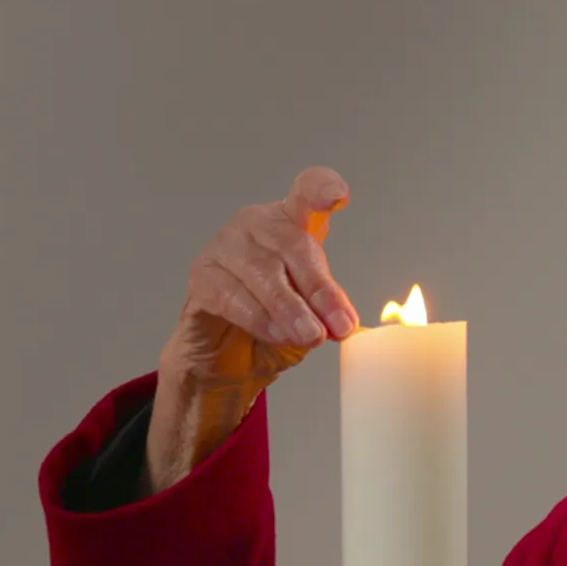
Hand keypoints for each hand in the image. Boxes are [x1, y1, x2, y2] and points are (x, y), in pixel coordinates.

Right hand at [143, 167, 359, 494]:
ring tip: (312, 339)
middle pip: (290, 239)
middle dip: (320, 284)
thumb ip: (335, 311)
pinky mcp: (198, 288)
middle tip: (342, 324)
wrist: (223, 377)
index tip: (339, 197)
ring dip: (290, 305)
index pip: (306, 192)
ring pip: (260, 269)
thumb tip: (367, 327)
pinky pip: (228, 295)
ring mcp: (219, 254)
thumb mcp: (314, 322)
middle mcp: (251, 230)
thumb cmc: (272, 338)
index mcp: (287, 228)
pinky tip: (278, 337)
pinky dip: (257, 316)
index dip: (321, 188)